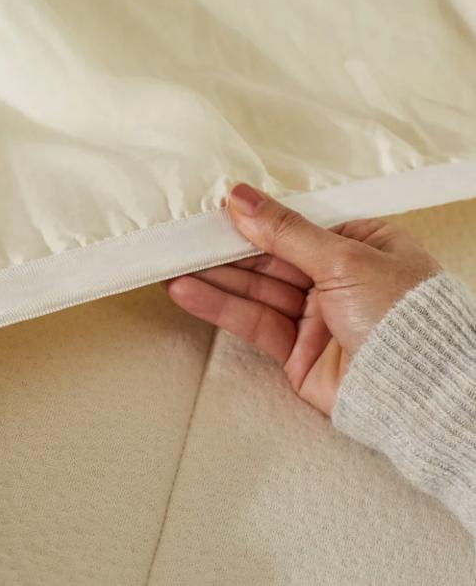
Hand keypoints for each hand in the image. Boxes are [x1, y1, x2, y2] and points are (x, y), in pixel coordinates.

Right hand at [166, 183, 440, 414]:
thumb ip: (285, 230)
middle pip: (271, 257)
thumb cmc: (405, 318)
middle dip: (227, 248)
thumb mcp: (344, 258)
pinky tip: (189, 292)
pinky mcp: (295, 350)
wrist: (418, 393)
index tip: (217, 207)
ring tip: (172, 263)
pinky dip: (220, 306)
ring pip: (255, 289)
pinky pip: (252, 321)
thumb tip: (242, 198)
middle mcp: (338, 279)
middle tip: (183, 235)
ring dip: (213, 277)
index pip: (298, 225)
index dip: (257, 217)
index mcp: (362, 246)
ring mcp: (316, 316)